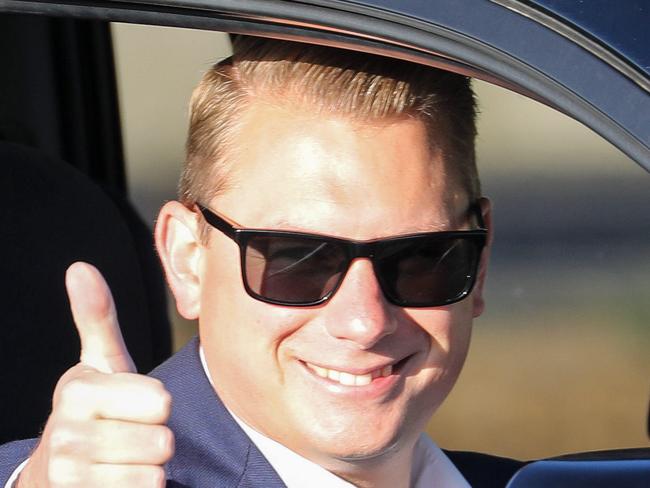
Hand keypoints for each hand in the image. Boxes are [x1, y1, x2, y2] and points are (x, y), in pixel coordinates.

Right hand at [17, 262, 172, 486]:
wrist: (55, 471)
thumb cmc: (92, 410)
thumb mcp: (96, 363)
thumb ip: (96, 318)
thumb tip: (80, 267)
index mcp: (79, 390)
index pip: (161, 401)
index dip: (156, 404)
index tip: (132, 404)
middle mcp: (68, 433)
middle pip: (162, 440)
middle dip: (155, 438)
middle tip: (130, 433)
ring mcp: (72, 475)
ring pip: (155, 473)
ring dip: (151, 466)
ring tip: (126, 456)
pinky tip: (120, 480)